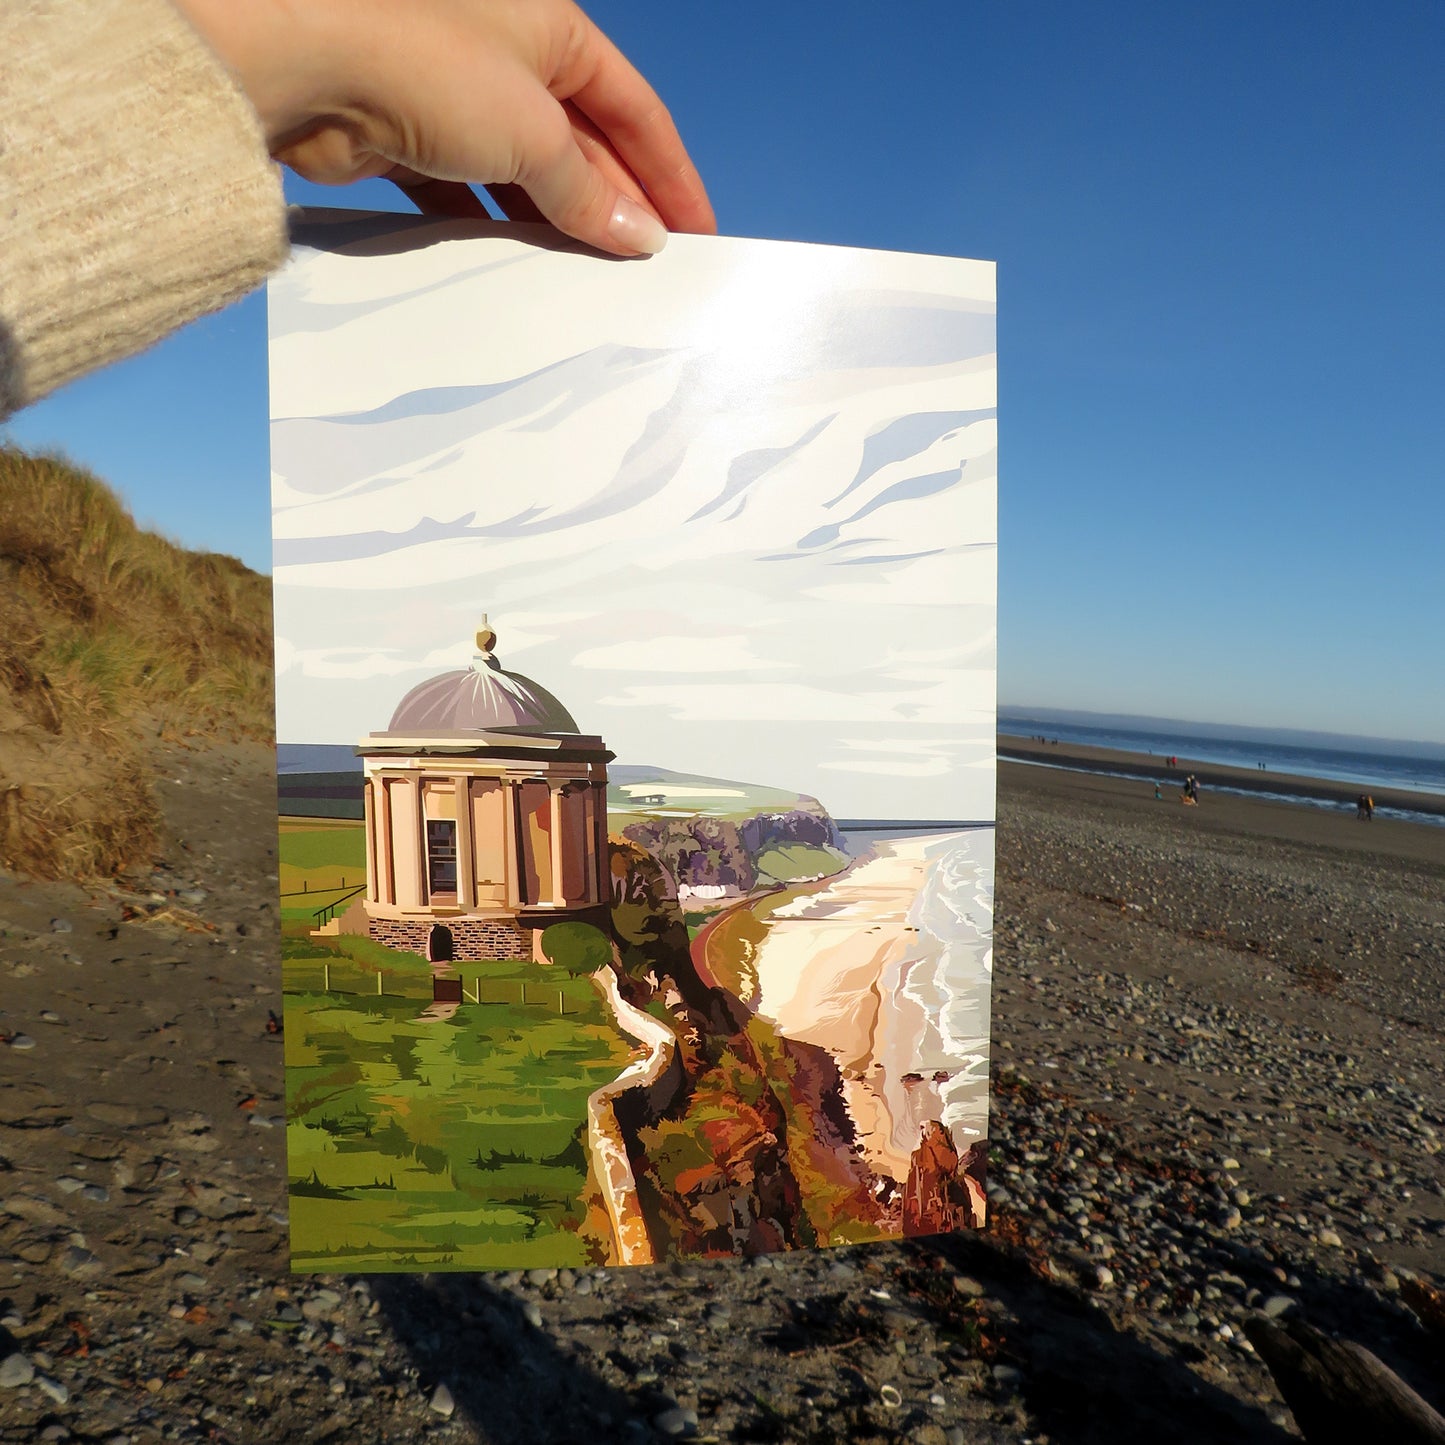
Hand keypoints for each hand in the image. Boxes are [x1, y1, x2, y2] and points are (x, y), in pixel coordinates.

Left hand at [171, 0, 715, 255]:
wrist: (298, 62)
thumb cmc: (423, 60)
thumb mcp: (533, 132)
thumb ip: (589, 192)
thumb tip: (641, 236)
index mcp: (553, 30)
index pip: (635, 112)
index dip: (670, 175)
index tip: (697, 234)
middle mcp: (507, 56)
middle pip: (584, 146)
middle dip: (616, 209)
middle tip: (646, 275)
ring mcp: (455, 98)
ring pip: (525, 176)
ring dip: (557, 226)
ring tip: (590, 284)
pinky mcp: (408, 140)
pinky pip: (469, 196)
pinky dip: (496, 231)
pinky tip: (520, 271)